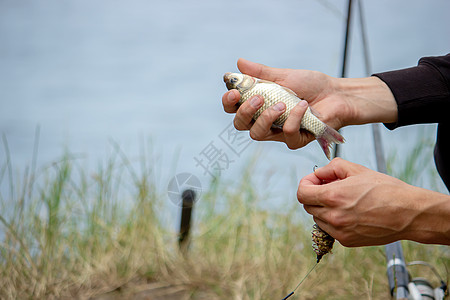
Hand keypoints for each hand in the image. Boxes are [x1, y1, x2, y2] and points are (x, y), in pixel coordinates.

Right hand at [222, 59, 396, 148]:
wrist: (338, 93)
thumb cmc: (312, 85)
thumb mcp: (284, 75)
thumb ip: (261, 72)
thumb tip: (238, 62)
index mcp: (259, 105)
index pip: (235, 109)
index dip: (229, 103)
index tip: (234, 92)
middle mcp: (265, 121)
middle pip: (241, 125)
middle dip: (244, 112)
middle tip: (258, 98)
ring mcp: (279, 132)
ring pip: (258, 134)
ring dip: (266, 117)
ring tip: (281, 103)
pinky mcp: (296, 140)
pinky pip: (287, 133)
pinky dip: (294, 117)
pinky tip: (303, 106)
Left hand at [297, 158, 449, 245]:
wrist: (408, 213)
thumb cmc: (385, 189)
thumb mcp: (357, 169)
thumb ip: (331, 168)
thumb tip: (317, 174)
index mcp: (333, 197)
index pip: (302, 193)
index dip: (306, 184)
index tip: (315, 181)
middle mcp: (333, 216)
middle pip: (308, 206)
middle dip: (315, 194)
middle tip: (331, 187)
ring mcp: (339, 231)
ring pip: (318, 218)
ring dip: (324, 208)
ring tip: (343, 200)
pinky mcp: (346, 241)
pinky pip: (329, 229)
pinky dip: (333, 220)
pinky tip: (350, 212)